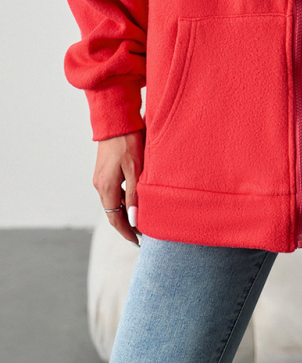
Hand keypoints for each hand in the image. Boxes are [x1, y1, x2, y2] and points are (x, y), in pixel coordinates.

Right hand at [93, 130, 144, 245]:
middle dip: (125, 224)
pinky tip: (133, 199)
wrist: (116, 121)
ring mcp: (100, 177)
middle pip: (112, 212)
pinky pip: (112, 191)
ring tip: (140, 218)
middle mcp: (99, 185)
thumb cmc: (128, 142)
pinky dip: (122, 200)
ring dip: (124, 212)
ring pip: (112, 202)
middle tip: (141, 234)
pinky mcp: (103, 170)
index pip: (115, 218)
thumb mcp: (135, 169)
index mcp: (106, 187)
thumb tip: (134, 219)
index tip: (137, 241)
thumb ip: (135, 195)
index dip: (126, 232)